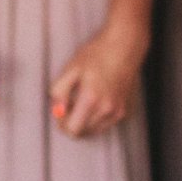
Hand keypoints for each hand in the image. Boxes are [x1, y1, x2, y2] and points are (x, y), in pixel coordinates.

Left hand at [49, 23, 144, 137]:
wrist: (123, 48)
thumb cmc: (96, 55)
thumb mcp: (70, 69)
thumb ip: (60, 91)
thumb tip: (57, 111)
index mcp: (91, 99)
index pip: (73, 129)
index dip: (61, 123)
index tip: (58, 112)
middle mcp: (107, 110)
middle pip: (83, 132)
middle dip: (71, 121)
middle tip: (68, 104)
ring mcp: (118, 112)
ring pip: (94, 130)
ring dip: (84, 120)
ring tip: (81, 99)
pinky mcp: (124, 111)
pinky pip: (105, 124)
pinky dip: (96, 118)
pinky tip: (94, 100)